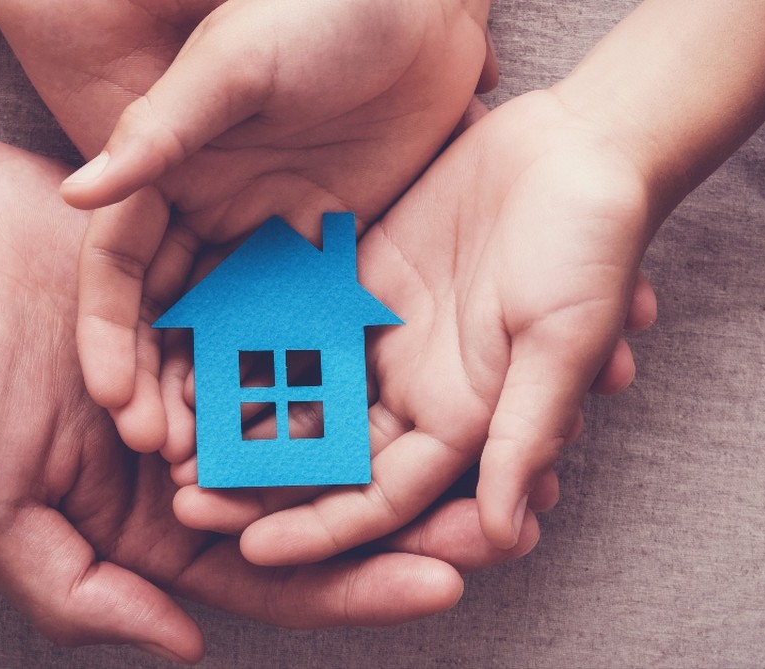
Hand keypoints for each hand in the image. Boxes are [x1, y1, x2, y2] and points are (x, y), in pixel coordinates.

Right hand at [0, 0, 495, 449]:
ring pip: (232, 332)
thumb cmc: (312, 10)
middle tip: (164, 449)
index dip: (109, 331)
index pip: (120, 265)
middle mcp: (211, 213)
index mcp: (170, 170)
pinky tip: (294, 425)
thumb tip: (73, 194)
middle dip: (159, 382)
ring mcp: (271, 238)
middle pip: (170, 315)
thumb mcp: (231, 66)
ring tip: (219, 458)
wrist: (416, 1)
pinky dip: (293, 371)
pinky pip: (304, 323)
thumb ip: (158, 133)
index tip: (112, 394)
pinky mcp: (332, 252)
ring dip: (220, 392)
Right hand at [0, 135, 533, 659]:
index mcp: (147, 522)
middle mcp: (188, 456)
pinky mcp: (211, 300)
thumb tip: (181, 646)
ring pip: (322, 416)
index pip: (269, 570)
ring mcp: (205, 374)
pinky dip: (349, 344)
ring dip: (398, 430)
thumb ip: (79, 590)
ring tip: (491, 432)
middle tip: (504, 514)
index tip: (444, 582)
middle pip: (315, 500)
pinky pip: (293, 328)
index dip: (356, 584)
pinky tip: (422, 346)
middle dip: (406, 515)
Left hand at [172, 93, 658, 561]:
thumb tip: (502, 532)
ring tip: (172, 433)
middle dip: (261, 482)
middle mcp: (416, 386)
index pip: (381, 495)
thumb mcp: (563, 341)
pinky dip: (253, 336)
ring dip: (243, 415)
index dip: (319, 527)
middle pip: (326, 453)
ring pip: (301, 390)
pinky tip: (195, 346)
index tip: (251, 548)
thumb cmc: (593, 245)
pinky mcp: (361, 278)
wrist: (581, 147)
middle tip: (186, 500)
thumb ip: (527, 432)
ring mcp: (384, 334)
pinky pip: (298, 318)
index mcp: (463, 418)